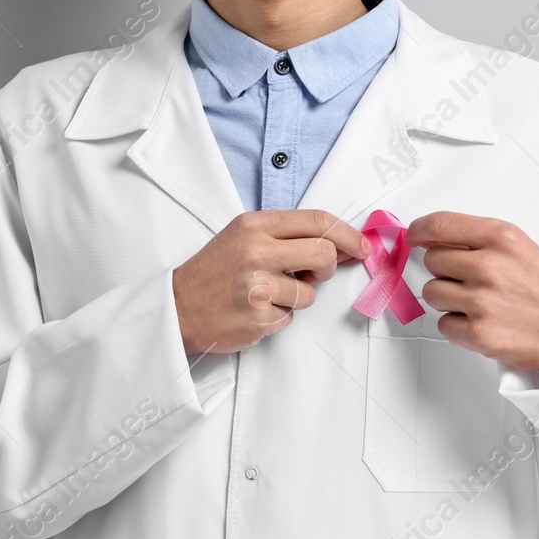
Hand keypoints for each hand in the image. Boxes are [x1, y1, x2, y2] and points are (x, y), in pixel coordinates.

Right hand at [172, 209, 369, 355]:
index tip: (361, 245)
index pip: (317, 221)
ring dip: (296, 298)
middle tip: (313, 275)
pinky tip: (255, 309)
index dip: (347, 234)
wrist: (177, 307)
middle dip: (328, 267)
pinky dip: (278, 316)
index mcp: (254, 225)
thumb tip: (339, 243)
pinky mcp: (259, 317)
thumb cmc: (213, 272)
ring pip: (310, 293)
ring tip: (266, 294)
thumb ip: (286, 235)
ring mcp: (258, 285)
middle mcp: (257, 251)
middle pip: (324, 254)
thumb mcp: (242, 237)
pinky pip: (290, 317)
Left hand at [405, 211, 538, 373]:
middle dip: (444, 270)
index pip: (439, 225)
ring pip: (432, 292)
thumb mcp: (519, 247)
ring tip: (479, 303)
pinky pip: (444, 324)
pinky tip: (482, 322)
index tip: (414, 237)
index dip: (419, 230)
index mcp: (500, 238)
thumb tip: (432, 239)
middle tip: (468, 280)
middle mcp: (489, 266)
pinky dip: (457, 326)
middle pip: (432, 260)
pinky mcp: (479, 332)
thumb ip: (477, 239)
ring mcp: (482, 300)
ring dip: (449, 299)